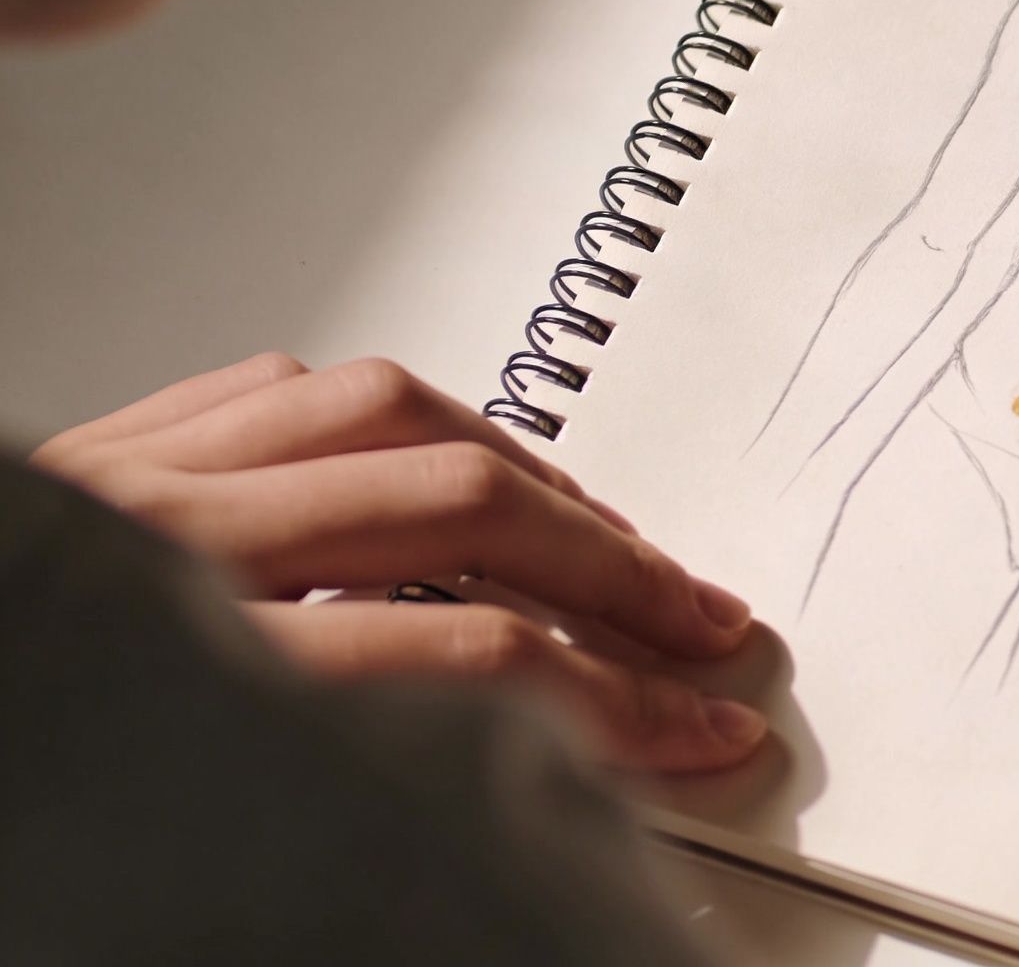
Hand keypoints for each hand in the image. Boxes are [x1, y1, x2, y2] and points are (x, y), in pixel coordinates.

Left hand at [34, 353, 767, 773]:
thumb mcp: (106, 859)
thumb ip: (317, 798)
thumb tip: (477, 807)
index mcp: (152, 665)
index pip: (457, 667)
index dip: (614, 703)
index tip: (696, 735)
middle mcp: (145, 543)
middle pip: (451, 512)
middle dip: (613, 573)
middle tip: (703, 628)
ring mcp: (113, 479)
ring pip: (382, 412)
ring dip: (534, 474)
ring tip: (613, 536)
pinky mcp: (87, 453)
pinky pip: (272, 387)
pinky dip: (396, 417)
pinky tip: (445, 454)